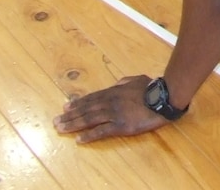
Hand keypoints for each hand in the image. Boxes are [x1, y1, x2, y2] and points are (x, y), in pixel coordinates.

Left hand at [53, 75, 168, 142]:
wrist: (162, 98)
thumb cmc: (151, 87)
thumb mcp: (136, 79)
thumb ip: (124, 82)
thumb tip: (116, 83)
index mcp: (113, 91)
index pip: (91, 98)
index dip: (77, 103)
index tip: (66, 107)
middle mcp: (110, 102)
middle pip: (86, 109)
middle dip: (70, 115)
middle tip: (56, 121)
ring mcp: (114, 114)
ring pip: (89, 120)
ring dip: (74, 125)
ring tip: (61, 129)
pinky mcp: (120, 126)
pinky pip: (101, 132)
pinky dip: (89, 135)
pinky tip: (79, 139)